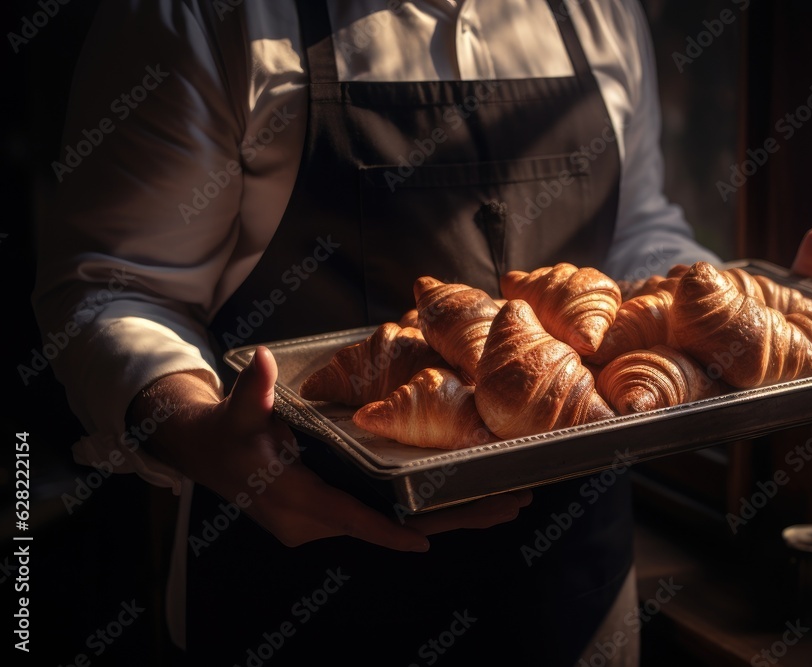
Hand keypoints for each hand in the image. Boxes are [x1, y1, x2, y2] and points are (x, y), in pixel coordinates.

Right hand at [134, 346, 530, 550]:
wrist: (206, 452)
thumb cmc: (225, 432)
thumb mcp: (238, 413)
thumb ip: (253, 392)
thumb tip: (262, 362)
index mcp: (294, 498)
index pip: (349, 519)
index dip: (387, 532)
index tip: (427, 539)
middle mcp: (312, 521)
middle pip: (391, 527)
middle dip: (451, 519)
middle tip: (509, 505)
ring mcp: (324, 522)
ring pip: (395, 526)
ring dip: (449, 517)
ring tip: (506, 505)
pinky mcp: (333, 514)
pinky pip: (386, 518)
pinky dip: (426, 512)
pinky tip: (467, 502)